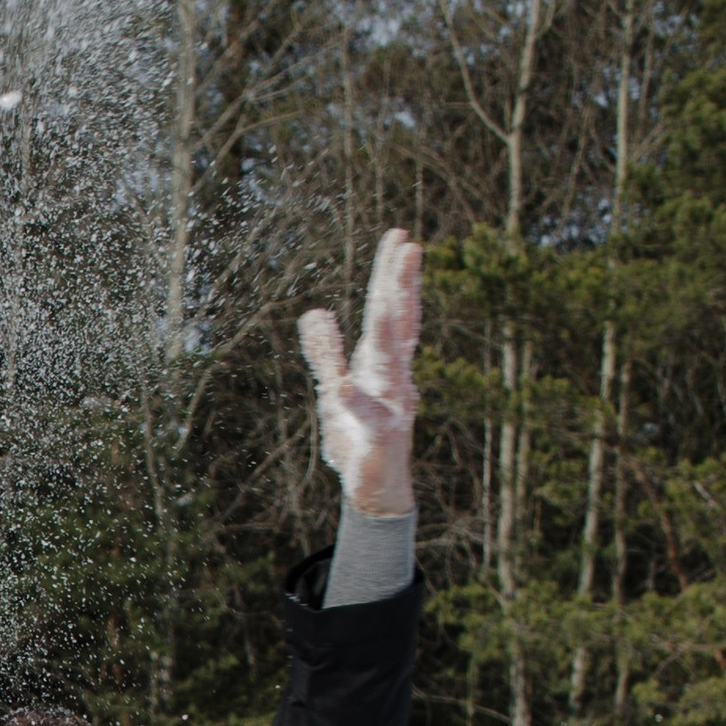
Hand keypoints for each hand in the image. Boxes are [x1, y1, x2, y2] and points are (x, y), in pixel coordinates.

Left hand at [299, 230, 421, 519]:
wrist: (372, 488)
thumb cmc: (358, 437)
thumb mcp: (335, 389)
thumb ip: (326, 353)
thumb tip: (315, 311)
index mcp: (381, 362)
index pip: (388, 310)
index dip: (393, 274)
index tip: (400, 237)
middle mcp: (394, 376)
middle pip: (398, 323)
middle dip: (402, 285)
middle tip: (410, 245)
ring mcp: (392, 404)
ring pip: (393, 361)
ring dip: (388, 328)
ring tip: (386, 295)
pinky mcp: (381, 436)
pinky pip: (369, 417)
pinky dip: (356, 401)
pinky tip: (343, 386)